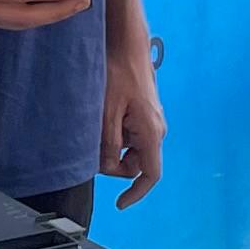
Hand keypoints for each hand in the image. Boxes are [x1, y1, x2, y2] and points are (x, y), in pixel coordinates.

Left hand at [101, 28, 164, 204]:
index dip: (135, 193)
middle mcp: (156, 130)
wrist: (127, 44)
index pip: (149, 175)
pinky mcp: (143, 114)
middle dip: (113, 162)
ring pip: (129, 149)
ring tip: (99, 121)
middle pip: (135, 163)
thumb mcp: (106, 112)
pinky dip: (115, 133)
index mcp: (151, 132)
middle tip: (93, 146)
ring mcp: (150, 122)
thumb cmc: (119, 72)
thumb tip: (105, 168)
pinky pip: (129, 134)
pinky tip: (104, 115)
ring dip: (112, 145)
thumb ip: (107, 143)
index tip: (119, 204)